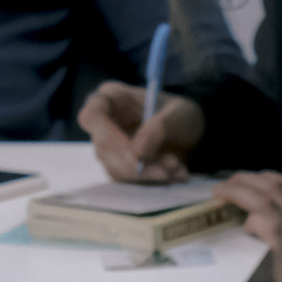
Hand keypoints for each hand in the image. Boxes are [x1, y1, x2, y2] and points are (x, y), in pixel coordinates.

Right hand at [79, 80, 203, 183]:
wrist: (189, 135)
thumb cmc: (181, 115)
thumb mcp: (181, 115)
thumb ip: (160, 129)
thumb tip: (137, 153)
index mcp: (113, 98)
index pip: (92, 116)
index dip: (108, 137)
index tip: (137, 154)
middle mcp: (104, 123)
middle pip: (103, 149)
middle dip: (138, 164)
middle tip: (171, 165)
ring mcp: (109, 148)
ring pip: (116, 170)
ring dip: (150, 175)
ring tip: (178, 167)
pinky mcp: (119, 168)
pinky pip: (129, 182)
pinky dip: (154, 183)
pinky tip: (176, 173)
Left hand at [213, 171, 281, 281]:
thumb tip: (272, 231)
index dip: (270, 178)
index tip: (254, 179)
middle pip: (277, 187)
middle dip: (249, 179)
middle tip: (229, 182)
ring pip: (267, 198)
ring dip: (240, 191)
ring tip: (221, 192)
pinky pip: (265, 224)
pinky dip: (250, 221)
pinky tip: (242, 226)